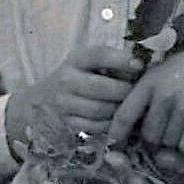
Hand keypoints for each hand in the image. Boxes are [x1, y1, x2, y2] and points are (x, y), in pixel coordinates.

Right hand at [5, 44, 142, 144]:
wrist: (38, 104)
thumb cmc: (74, 80)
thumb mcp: (85, 64)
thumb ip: (110, 62)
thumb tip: (145, 64)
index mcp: (76, 60)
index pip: (99, 55)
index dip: (121, 59)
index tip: (140, 65)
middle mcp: (67, 80)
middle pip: (103, 88)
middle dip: (126, 92)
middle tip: (142, 94)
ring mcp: (64, 104)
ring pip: (101, 110)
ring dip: (120, 111)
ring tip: (133, 108)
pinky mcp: (66, 124)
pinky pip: (95, 128)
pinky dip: (111, 126)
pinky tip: (120, 122)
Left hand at [109, 35, 183, 153]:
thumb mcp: (165, 72)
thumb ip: (147, 94)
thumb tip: (126, 126)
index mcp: (150, 82)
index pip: (124, 115)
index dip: (116, 135)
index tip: (114, 146)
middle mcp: (164, 96)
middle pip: (148, 136)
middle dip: (155, 139)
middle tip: (168, 130)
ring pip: (168, 143)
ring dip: (174, 141)